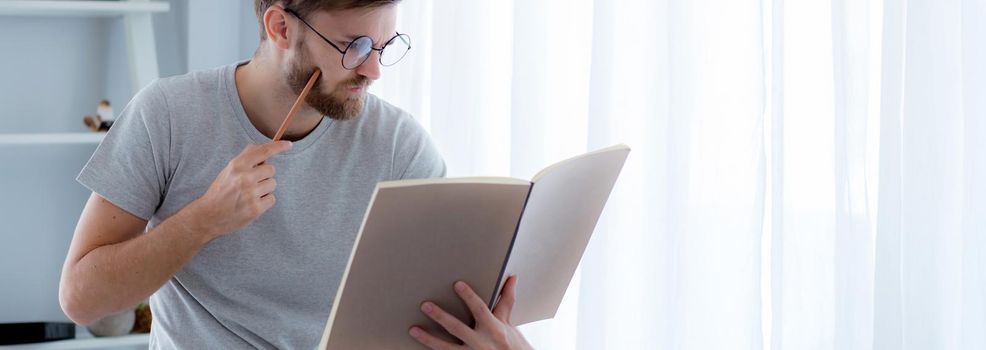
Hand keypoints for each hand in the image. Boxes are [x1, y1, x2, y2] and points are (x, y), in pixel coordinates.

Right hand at [190, 141, 291, 239]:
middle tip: (250, 184)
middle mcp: (244, 177)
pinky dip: (264, 202)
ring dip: (264, 190)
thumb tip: (265, 151)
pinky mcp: (255, 208)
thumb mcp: (228, 170)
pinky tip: (251, 204)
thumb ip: (245, 159)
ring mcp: (250, 194)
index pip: (263, 151)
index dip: (278, 146)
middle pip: (271, 170)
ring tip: (249, 195)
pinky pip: (271, 199)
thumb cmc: (220, 191)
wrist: (208, 216)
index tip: (289, 144)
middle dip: (264, 176)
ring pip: (272, 184)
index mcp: (237, 165)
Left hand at [410, 275, 532, 349]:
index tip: (457, 284)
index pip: (479, 309)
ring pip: (446, 348)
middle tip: (425, 305)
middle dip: (440, 316)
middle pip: (457, 328)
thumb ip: (506, 300)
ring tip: (413, 329)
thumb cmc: (511, 345)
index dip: (469, 296)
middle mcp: (481, 343)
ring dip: (428, 339)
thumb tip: (511, 278)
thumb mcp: (508, 323)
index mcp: (493, 329)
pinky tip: (417, 348)